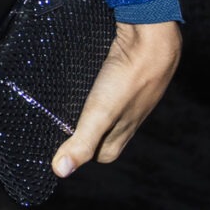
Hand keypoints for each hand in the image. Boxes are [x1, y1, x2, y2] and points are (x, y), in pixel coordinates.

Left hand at [52, 20, 180, 177]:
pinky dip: (94, 85)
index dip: (81, 152)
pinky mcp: (125, 73)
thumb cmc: (129, 78)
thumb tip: (60, 171)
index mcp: (123, 132)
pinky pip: (107, 86)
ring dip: (86, 106)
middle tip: (57, 121)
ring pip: (104, 108)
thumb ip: (82, 141)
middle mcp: (128, 116)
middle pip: (101, 132)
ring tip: (67, 100)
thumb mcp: (100, 114)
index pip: (100, 154)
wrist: (152, 38)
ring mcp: (128, 94)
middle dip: (81, 130)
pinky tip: (84, 77)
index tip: (59, 144)